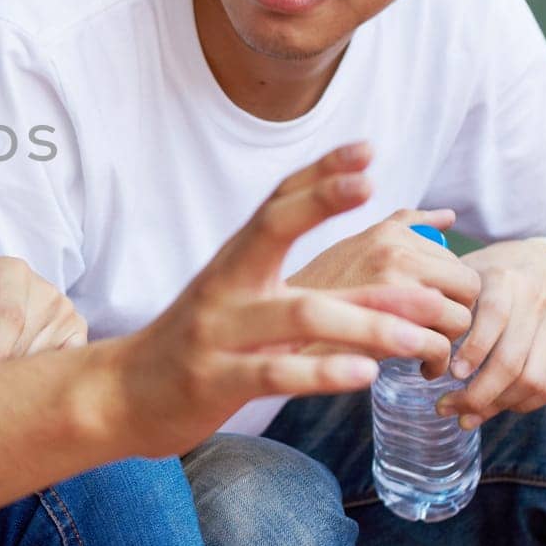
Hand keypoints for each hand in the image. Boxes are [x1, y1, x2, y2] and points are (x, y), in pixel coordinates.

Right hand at [98, 142, 458, 458]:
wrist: (124, 395)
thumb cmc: (198, 346)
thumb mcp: (240, 305)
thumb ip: (300, 286)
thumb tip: (381, 271)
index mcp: (233, 263)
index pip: (276, 205)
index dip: (319, 174)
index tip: (365, 150)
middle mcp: (223, 286)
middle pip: (272, 231)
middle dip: (321, 203)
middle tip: (371, 187)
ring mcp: (217, 332)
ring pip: (296, 312)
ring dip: (366, 320)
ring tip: (422, 334)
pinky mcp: (215, 381)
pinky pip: (274, 372)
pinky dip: (322, 371)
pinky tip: (363, 373)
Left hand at [435, 241, 545, 428]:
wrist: (530, 267)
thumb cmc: (475, 280)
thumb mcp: (454, 279)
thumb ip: (436, 304)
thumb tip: (408, 343)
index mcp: (503, 279)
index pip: (494, 317)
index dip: (473, 350)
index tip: (449, 373)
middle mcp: (536, 300)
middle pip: (512, 360)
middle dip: (477, 392)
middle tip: (445, 407)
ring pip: (532, 380)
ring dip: (495, 405)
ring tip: (463, 415)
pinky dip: (520, 405)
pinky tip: (491, 409)